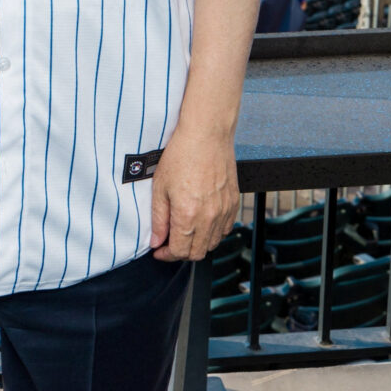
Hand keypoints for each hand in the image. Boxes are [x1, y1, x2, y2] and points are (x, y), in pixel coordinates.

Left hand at [149, 126, 237, 261]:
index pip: (180, 251)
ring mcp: (224, 211)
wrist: (206, 135)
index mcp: (188, 215)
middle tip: (169, 243)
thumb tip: (156, 241)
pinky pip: (225, 229)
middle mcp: (209, 217)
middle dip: (181, 253)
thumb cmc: (181, 155)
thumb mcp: (160, 187)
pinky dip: (213, 233)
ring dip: (197, 244)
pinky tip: (202, 222)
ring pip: (212, 243)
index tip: (159, 250)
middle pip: (197, 253)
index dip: (167, 255)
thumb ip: (159, 219)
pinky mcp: (233, 203)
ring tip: (184, 232)